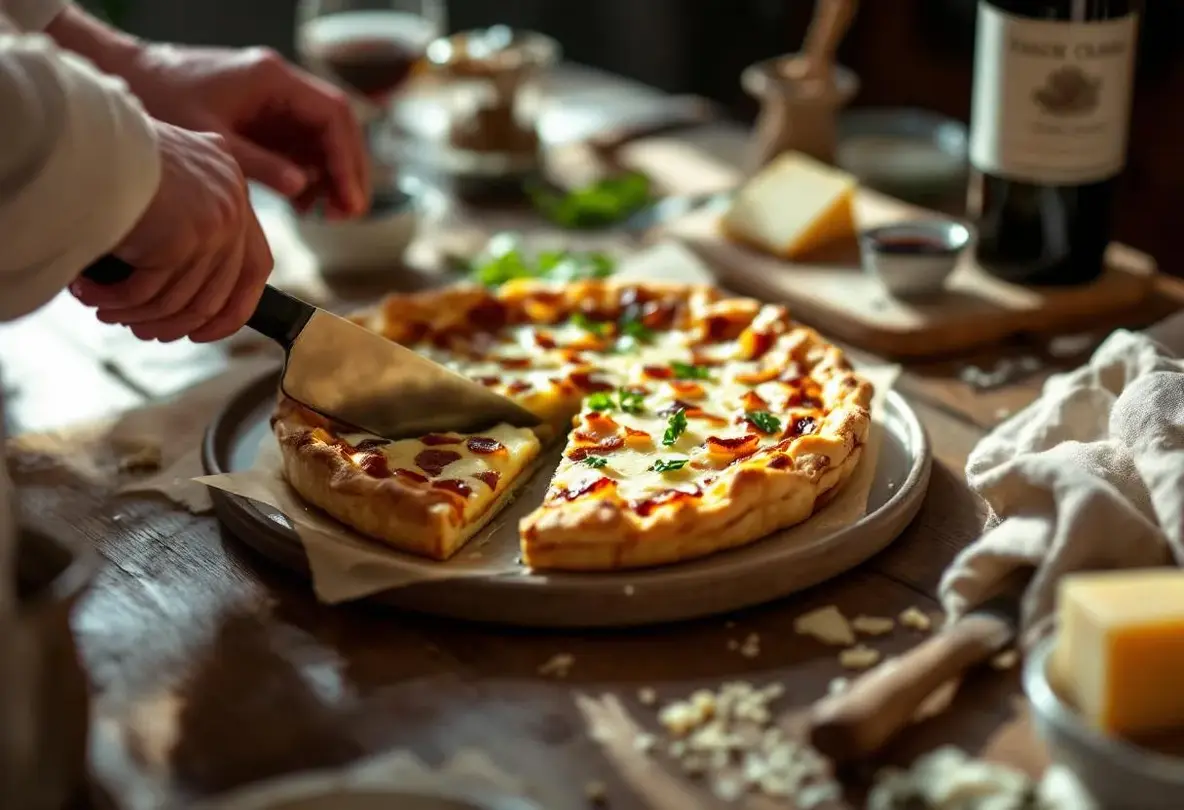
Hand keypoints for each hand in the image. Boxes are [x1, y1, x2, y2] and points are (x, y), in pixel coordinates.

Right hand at [71, 121, 272, 342]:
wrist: (81, 134)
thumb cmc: (110, 152)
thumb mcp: (167, 176)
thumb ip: (190, 214)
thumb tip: (189, 289)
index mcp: (234, 186)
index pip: (256, 264)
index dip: (235, 308)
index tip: (204, 330)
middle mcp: (232, 203)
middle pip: (218, 292)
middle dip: (177, 322)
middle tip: (145, 331)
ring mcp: (214, 222)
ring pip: (181, 297)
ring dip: (140, 314)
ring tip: (109, 313)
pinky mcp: (184, 238)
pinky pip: (150, 291)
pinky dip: (119, 301)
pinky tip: (93, 297)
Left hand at [125, 44, 369, 218]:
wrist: (128, 80)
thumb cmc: (162, 99)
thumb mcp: (213, 138)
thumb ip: (259, 163)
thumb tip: (301, 188)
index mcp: (272, 79)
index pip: (332, 115)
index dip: (347, 159)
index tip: (349, 197)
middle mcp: (281, 87)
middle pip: (336, 128)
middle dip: (346, 171)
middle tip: (347, 213)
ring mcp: (275, 103)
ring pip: (323, 141)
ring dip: (330, 177)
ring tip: (327, 215)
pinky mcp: (265, 120)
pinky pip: (301, 148)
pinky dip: (308, 177)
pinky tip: (302, 205)